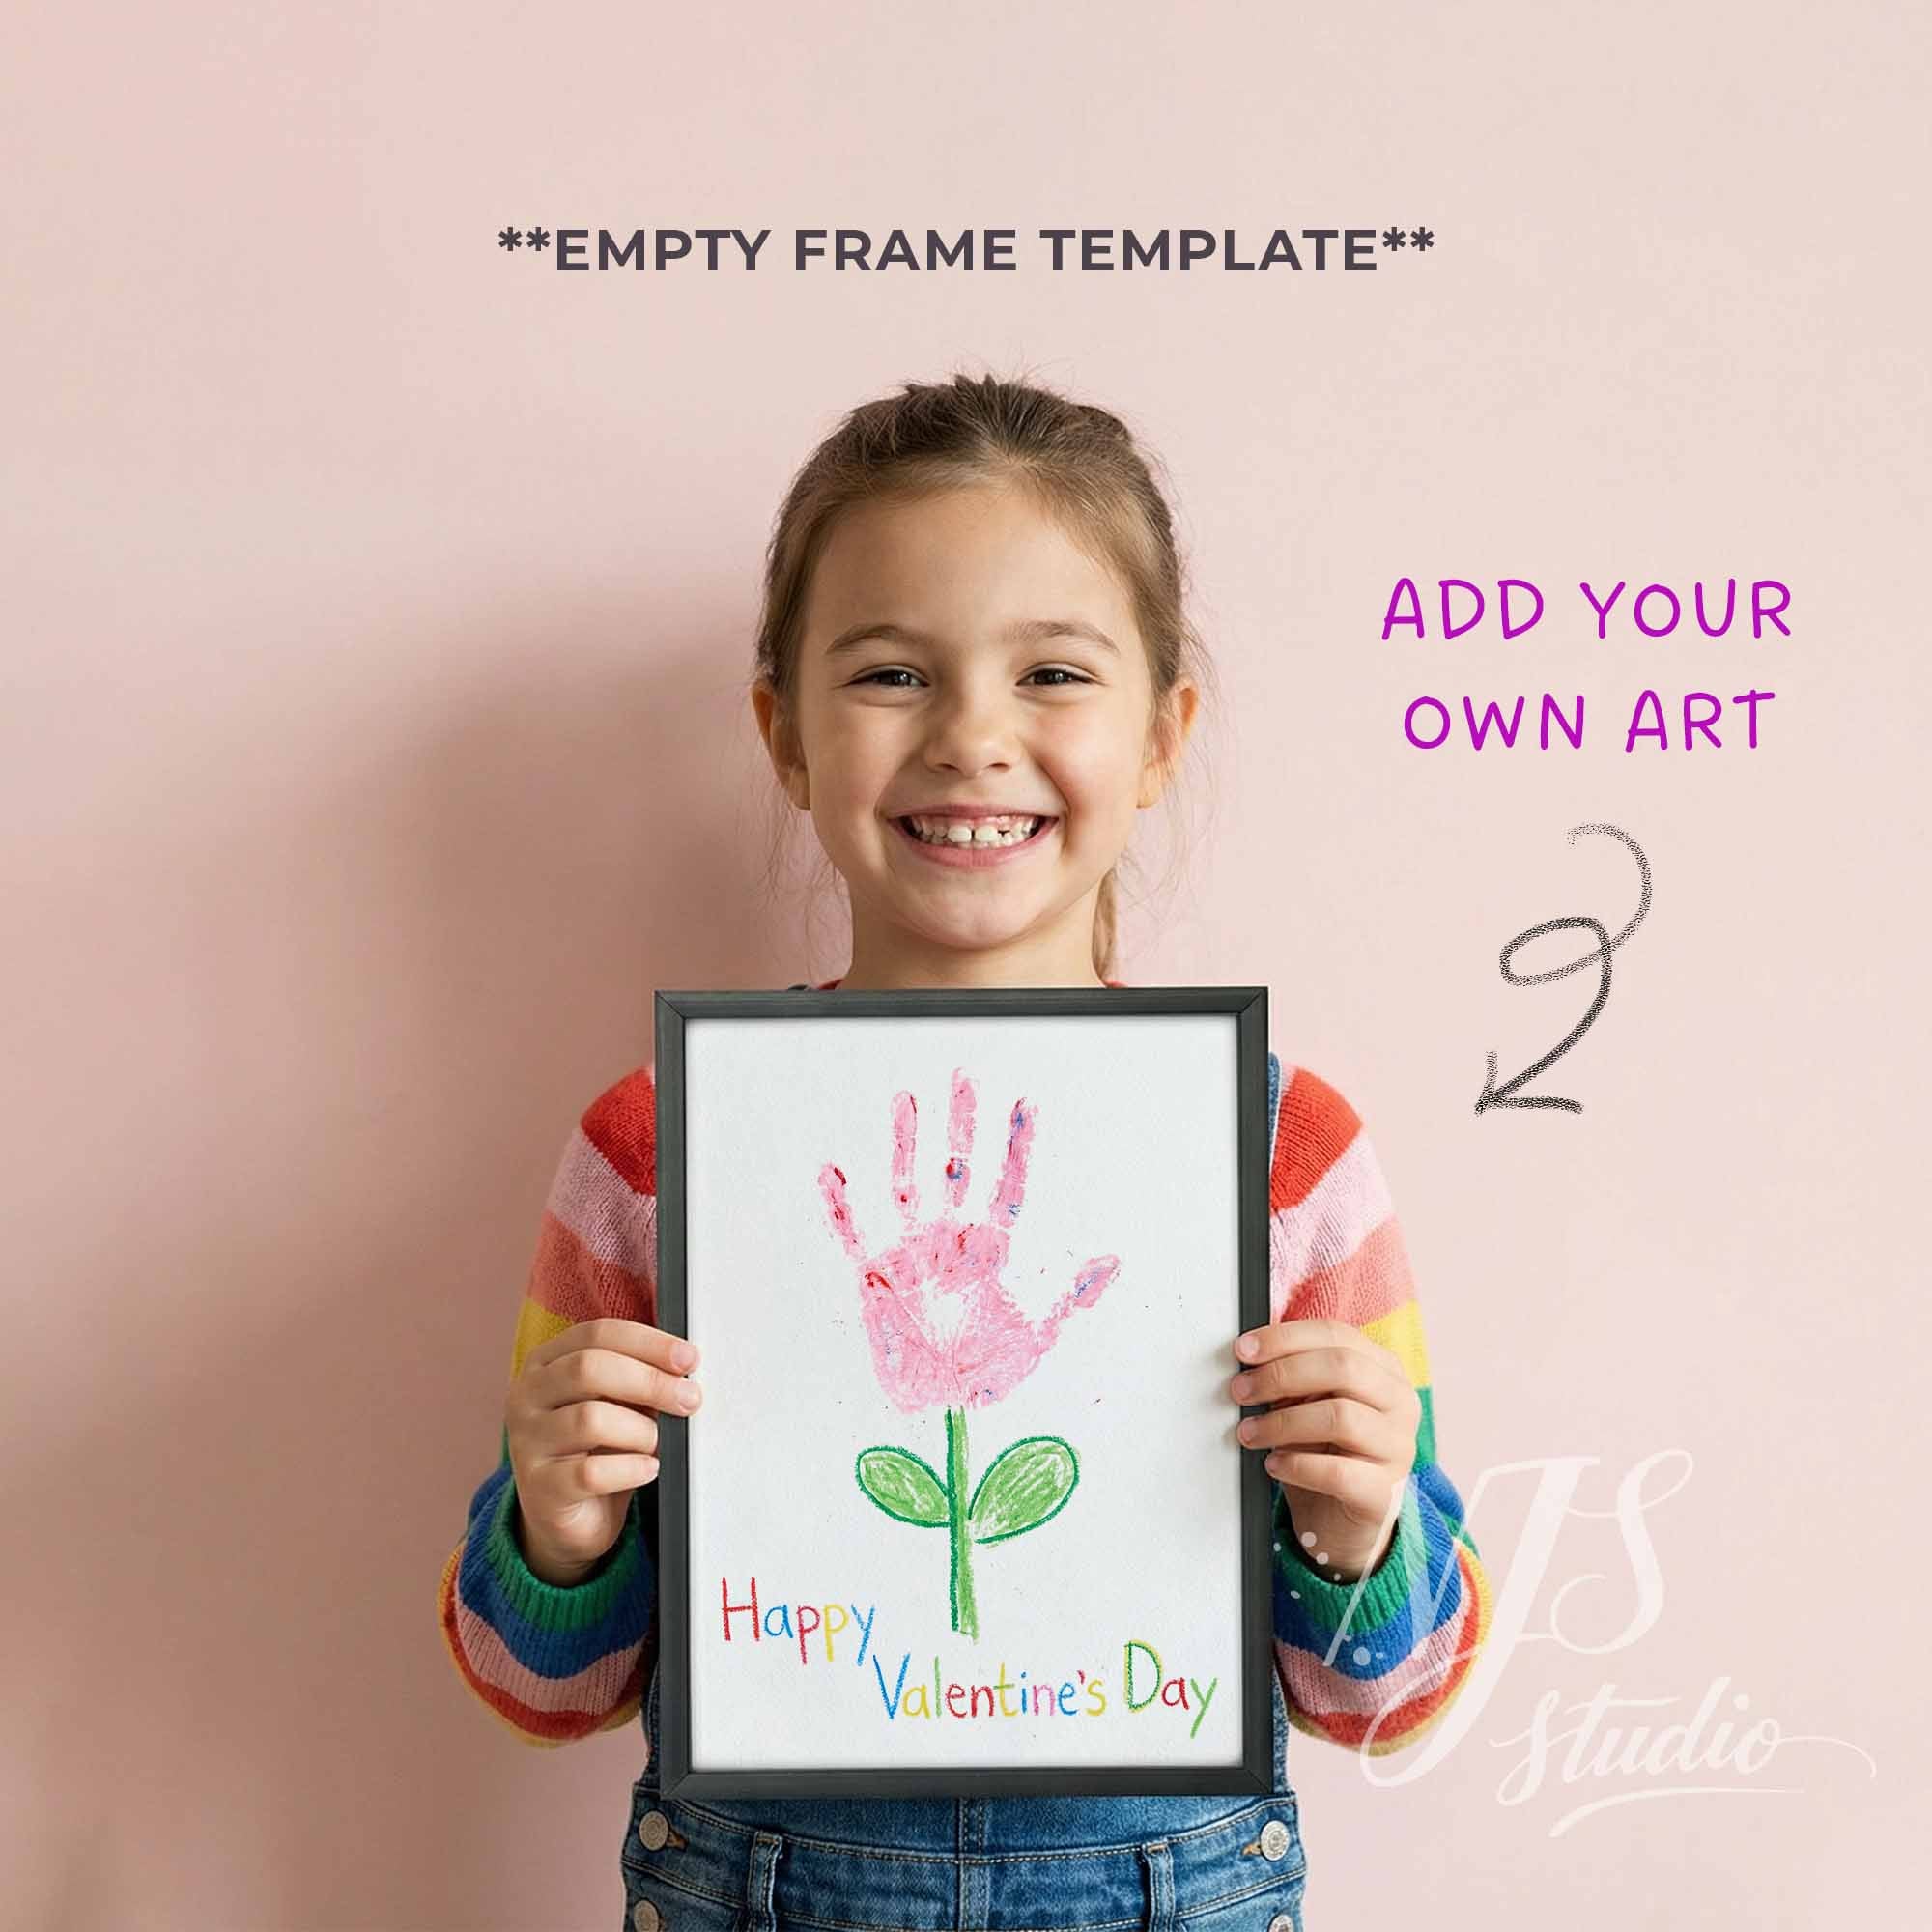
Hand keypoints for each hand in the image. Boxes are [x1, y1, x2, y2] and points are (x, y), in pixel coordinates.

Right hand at [504, 1317, 701, 1578]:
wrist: (564, 1514)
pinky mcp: (540, 1488)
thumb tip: (685, 1369)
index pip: (597, 1334)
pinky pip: (591, 1473)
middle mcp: (527, 1396)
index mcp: (546, 1362)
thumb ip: (639, 1380)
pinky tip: (648, 1469)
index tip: (689, 1359)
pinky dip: (631, 1469)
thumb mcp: (616, 1403)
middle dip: (650, 1381)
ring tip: (658, 1442)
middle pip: (589, 1369)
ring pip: (590, 1419)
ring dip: (641, 1430)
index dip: (648, 1342)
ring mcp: (527, 1442)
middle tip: (690, 1399)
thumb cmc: (597, 1447)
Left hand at [1227, 1317, 1418, 1582]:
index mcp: (1383, 1369)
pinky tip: (1273, 1465)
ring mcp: (1398, 1449)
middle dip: (1281, 1374)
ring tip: (1248, 1433)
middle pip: (1343, 1367)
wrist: (1337, 1521)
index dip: (1285, 1338)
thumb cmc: (1321, 1451)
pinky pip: (1339, 1473)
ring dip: (1282, 1422)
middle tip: (1240, 1390)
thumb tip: (1248, 1356)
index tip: (1243, 1350)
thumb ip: (1291, 1377)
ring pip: (1341, 1417)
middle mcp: (1400, 1404)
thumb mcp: (1306, 1404)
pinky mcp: (1383, 1494)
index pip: (1335, 1335)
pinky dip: (1298, 1465)